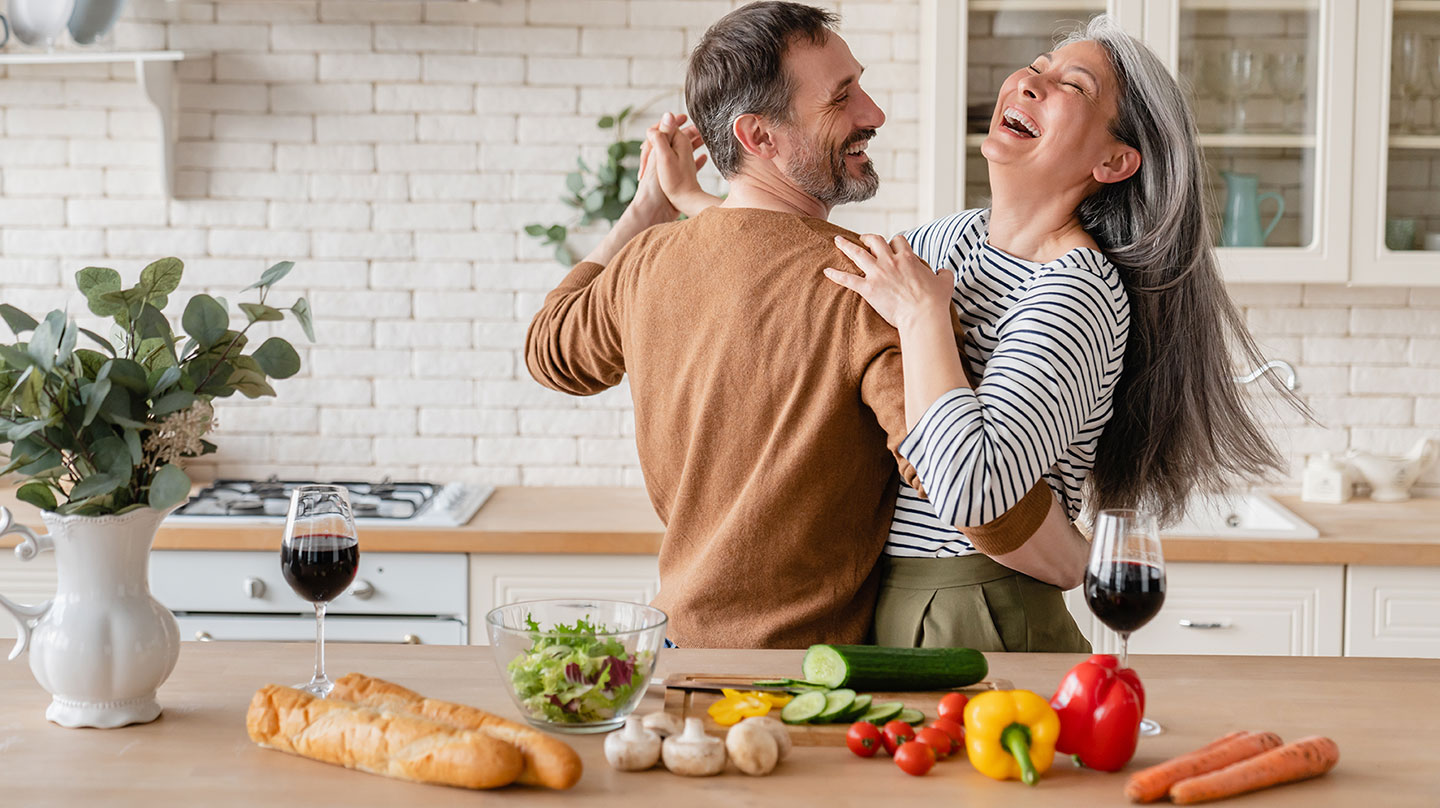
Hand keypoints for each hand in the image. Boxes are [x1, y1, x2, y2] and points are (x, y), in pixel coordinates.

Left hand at [639, 111, 719, 216]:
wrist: (657, 210)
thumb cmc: (659, 186)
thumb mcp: (662, 156)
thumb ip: (663, 136)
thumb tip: (668, 114)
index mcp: (658, 150)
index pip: (663, 130)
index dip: (673, 122)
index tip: (684, 116)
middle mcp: (662, 158)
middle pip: (675, 140)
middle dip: (686, 132)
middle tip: (701, 127)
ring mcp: (669, 170)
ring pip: (682, 152)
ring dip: (692, 144)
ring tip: (705, 139)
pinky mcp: (676, 181)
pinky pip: (687, 166)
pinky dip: (695, 160)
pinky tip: (705, 159)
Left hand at [823, 234, 955, 331]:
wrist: (923, 315)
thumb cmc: (935, 301)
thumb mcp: (945, 282)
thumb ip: (943, 273)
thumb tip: (943, 271)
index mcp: (908, 258)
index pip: (898, 241)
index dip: (893, 242)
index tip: (891, 246)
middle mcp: (890, 261)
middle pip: (875, 241)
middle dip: (868, 238)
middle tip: (863, 238)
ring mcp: (878, 274)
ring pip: (858, 253)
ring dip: (846, 246)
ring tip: (837, 241)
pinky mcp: (868, 288)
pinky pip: (848, 279)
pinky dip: (836, 275)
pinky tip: (826, 271)